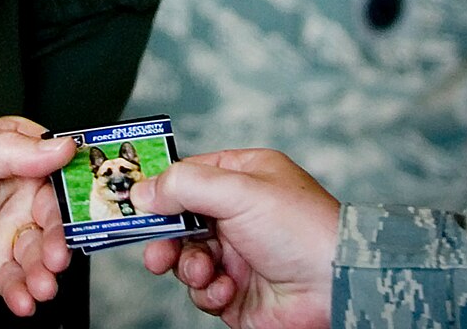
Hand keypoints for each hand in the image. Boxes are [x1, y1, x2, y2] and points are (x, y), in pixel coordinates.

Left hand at [0, 116, 77, 315]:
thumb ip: (11, 149)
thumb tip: (63, 146)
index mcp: (14, 159)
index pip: (60, 169)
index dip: (78, 186)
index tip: (93, 204)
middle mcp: (18, 198)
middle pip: (58, 217)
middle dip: (62, 238)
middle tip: (55, 255)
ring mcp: (8, 236)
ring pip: (43, 254)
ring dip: (46, 271)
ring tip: (39, 284)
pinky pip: (21, 283)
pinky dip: (25, 294)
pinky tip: (21, 299)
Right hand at [130, 149, 339, 328]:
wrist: (334, 286)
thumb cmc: (302, 228)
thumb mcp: (239, 191)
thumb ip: (186, 186)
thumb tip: (144, 191)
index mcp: (243, 178)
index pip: (188, 175)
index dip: (159, 188)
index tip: (133, 200)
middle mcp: (238, 215)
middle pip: (179, 220)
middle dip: (164, 235)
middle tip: (154, 246)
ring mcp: (237, 254)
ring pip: (185, 257)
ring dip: (187, 265)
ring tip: (200, 270)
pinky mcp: (236, 291)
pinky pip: (202, 290)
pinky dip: (207, 291)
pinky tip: (224, 289)